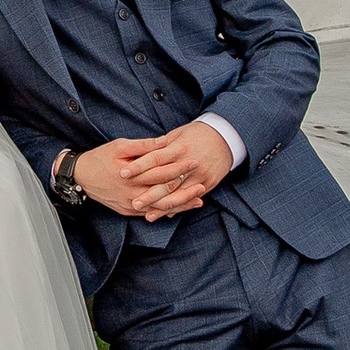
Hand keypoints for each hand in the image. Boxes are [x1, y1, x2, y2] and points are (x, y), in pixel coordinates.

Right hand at [68, 125, 234, 220]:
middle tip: (203, 185)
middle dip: (185, 190)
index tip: (194, 161)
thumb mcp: (120, 146)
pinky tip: (179, 209)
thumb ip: (143, 146)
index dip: (179, 167)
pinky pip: (150, 214)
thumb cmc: (100, 158)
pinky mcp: (128, 211)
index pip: (161, 173)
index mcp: (132, 176)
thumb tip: (164, 141)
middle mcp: (133, 194)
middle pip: (165, 195)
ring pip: (160, 209)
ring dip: (180, 205)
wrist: (80, 177)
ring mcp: (131, 206)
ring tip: (198, 201)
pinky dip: (166, 212)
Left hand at [116, 121, 235, 219]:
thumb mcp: (178, 134)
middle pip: (165, 181)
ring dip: (163, 206)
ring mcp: (199, 175)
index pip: (154, 158)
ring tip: (148, 215)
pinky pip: (191, 198)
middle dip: (149, 194)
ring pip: (178, 194)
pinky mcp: (208, 183)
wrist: (226, 137)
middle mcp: (188, 163)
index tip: (123, 173)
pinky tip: (166, 214)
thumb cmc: (197, 134)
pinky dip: (179, 207)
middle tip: (133, 202)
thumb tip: (140, 154)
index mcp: (179, 148)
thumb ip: (160, 146)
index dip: (138, 166)